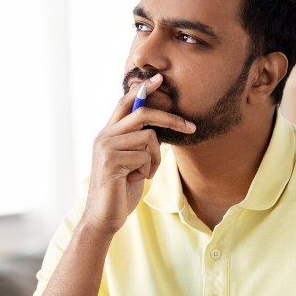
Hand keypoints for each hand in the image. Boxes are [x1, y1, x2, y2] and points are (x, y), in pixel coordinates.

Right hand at [83, 74, 194, 235]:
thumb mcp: (132, 162)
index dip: (143, 89)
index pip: (125, 102)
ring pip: (148, 138)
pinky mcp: (112, 161)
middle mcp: (104, 136)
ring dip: (155, 159)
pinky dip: (148, 171)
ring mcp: (106, 147)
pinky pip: (145, 157)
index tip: (160, 78)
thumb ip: (139, 142)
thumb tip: (159, 128)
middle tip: (191, 127)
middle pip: (142, 113)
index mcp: (108, 133)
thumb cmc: (122, 190)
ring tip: (144, 174)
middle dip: (170, 119)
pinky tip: (136, 181)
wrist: (104, 217)